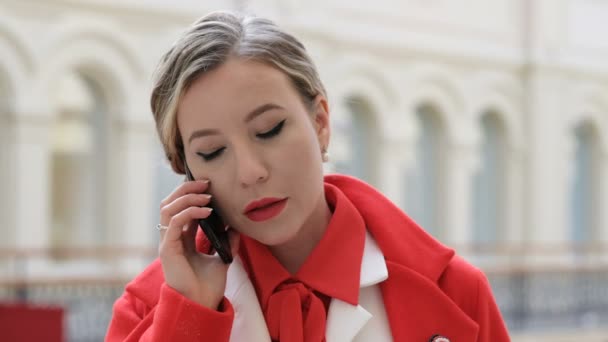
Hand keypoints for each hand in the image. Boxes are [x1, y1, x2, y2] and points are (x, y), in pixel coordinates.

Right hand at [158, 180, 239, 308]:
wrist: (203, 303)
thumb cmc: (208, 284)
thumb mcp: (221, 256)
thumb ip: (226, 239)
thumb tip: (236, 224)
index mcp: (181, 238)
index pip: (180, 208)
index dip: (192, 194)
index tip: (210, 186)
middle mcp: (171, 238)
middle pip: (169, 203)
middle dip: (186, 189)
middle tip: (206, 183)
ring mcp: (167, 242)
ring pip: (167, 208)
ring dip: (187, 197)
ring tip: (207, 196)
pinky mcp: (167, 249)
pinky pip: (174, 222)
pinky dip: (190, 212)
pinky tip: (207, 212)